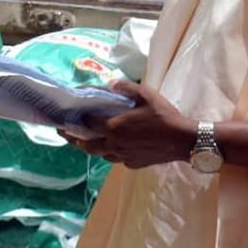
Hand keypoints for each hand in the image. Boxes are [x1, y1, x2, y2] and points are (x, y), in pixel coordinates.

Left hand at [61, 82, 195, 169]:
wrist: (182, 140)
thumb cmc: (164, 116)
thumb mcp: (146, 95)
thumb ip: (126, 87)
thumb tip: (110, 83)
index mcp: (115, 127)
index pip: (89, 123)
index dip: (79, 118)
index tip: (69, 114)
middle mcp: (114, 144)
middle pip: (87, 145)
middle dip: (73, 139)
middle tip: (64, 133)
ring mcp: (123, 156)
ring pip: (100, 154)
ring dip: (91, 147)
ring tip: (85, 141)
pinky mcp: (132, 164)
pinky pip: (115, 159)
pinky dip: (111, 152)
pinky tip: (114, 146)